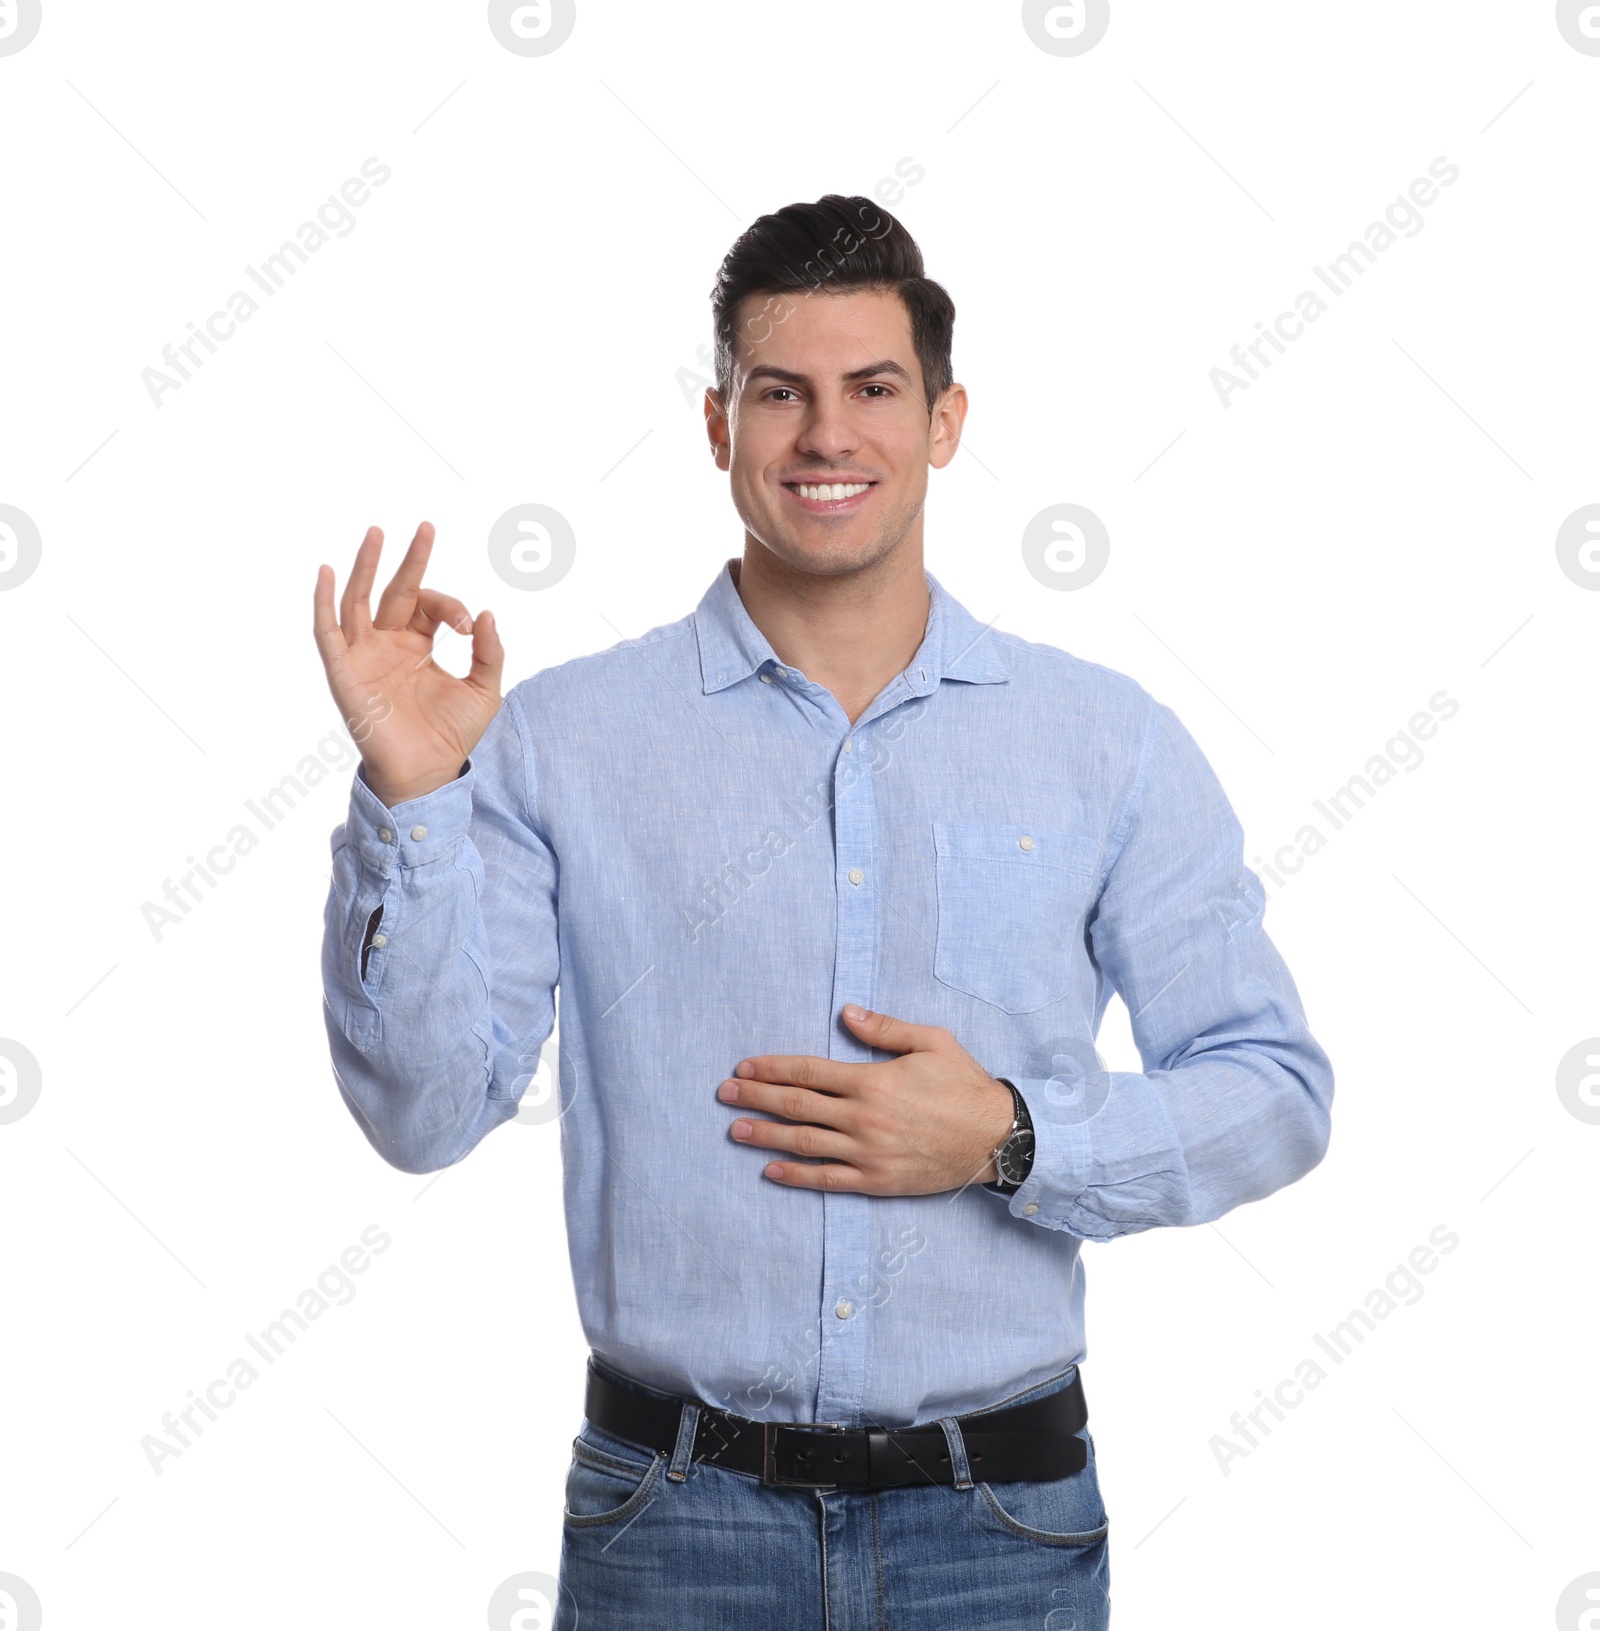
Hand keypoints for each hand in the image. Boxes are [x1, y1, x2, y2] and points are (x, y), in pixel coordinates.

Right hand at [313, 522, 503, 806]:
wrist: (427, 773)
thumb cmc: (451, 735)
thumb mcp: (484, 690)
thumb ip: (491, 653)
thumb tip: (488, 614)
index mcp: (417, 646)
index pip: (430, 606)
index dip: (452, 607)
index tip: (470, 627)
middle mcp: (388, 645)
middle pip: (394, 591)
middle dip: (409, 559)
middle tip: (425, 526)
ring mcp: (364, 656)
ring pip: (359, 600)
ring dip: (366, 567)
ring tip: (377, 533)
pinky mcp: (344, 673)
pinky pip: (327, 632)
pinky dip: (323, 602)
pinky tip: (325, 572)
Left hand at [717, 1004, 1015, 1194]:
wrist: (997, 1137)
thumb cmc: (965, 1085)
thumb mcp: (932, 1042)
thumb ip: (885, 1028)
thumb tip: (845, 1011)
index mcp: (872, 1080)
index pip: (808, 1072)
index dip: (772, 1069)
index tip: (744, 1068)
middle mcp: (863, 1117)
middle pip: (796, 1106)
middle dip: (756, 1098)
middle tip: (725, 1094)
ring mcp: (867, 1152)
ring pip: (803, 1143)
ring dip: (765, 1135)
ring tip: (735, 1129)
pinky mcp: (876, 1180)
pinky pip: (827, 1180)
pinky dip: (796, 1175)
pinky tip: (771, 1170)